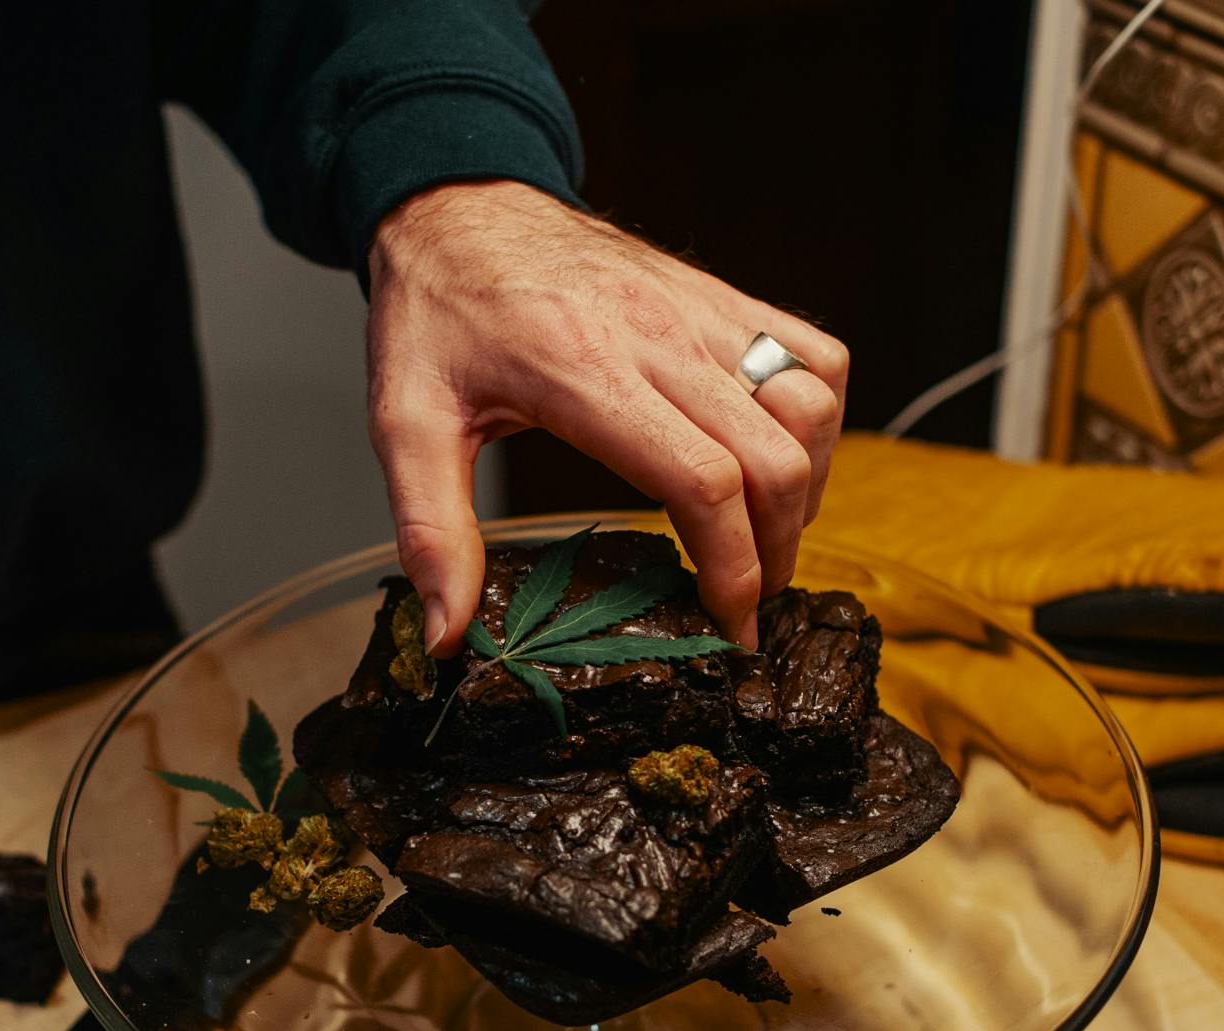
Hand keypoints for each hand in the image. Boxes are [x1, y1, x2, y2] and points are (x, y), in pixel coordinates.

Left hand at [366, 180, 848, 651]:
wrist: (458, 204)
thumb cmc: (435, 313)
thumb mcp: (404, 423)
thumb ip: (432, 530)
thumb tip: (451, 633)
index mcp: (585, 371)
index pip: (701, 479)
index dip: (732, 567)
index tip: (726, 625)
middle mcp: (659, 334)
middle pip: (773, 457)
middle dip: (776, 550)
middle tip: (746, 603)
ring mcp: (700, 309)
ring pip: (810, 405)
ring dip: (805, 486)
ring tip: (766, 538)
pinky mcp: (720, 296)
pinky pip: (814, 354)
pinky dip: (818, 419)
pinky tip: (779, 457)